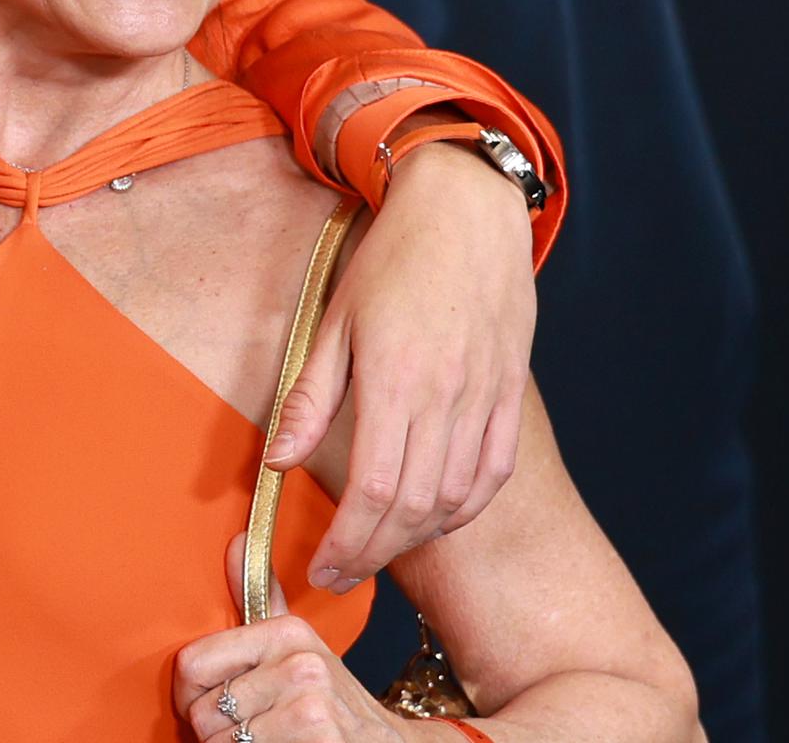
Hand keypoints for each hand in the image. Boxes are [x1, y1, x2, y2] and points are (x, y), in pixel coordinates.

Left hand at [172, 537, 417, 740]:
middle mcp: (299, 662)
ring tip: (263, 742)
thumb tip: (238, 540)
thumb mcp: (298, 647)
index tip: (205, 704)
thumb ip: (261, 599)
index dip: (188, 695)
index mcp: (285, 632)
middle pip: (204, 711)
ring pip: (222, 742)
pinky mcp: (319, 738)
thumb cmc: (333, 701)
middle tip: (244, 732)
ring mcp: (311, 704)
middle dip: (215, 732)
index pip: (191, 664)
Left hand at [265, 136, 533, 590]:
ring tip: (378, 550)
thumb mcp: (332, 318)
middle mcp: (448, 396)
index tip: (321, 567)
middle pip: (414, 506)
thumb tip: (278, 462)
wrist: (467, 212)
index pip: (374, 489)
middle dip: (374, 553)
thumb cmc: (392, 258)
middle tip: (341, 576)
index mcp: (396, 378)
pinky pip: (494, 472)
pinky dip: (464, 507)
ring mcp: (487, 397)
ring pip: (457, 497)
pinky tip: (433, 517)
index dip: (348, 541)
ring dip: (417, 537)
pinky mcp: (511, 393)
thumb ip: (309, 397)